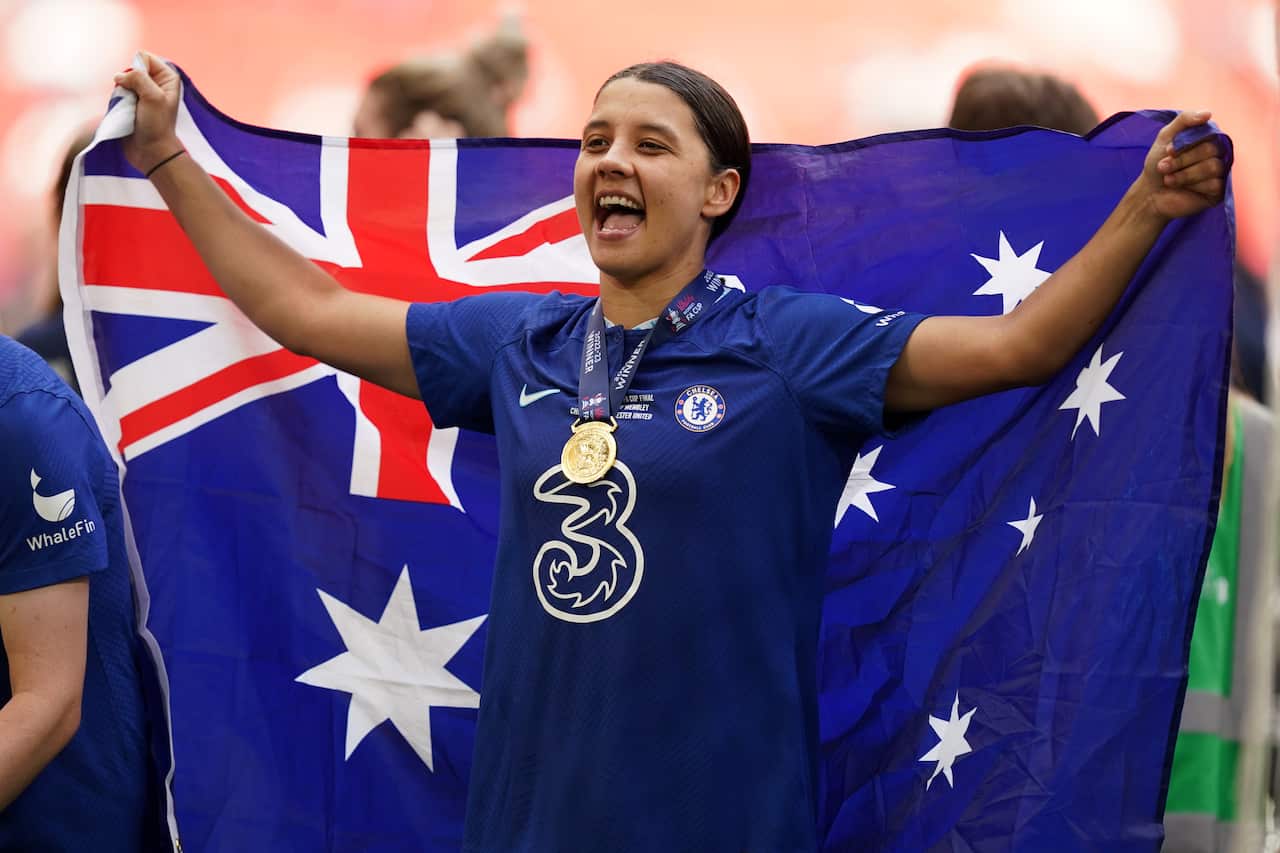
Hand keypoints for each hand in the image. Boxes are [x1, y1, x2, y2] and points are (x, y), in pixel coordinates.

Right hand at [112, 51, 182, 175]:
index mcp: (167, 77)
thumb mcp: (153, 96)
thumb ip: (138, 78)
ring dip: (121, 93)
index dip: (138, 69)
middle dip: (127, 81)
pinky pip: (118, 94)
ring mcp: (142, 94)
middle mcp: (155, 83)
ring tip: (130, 108)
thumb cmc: (157, 125)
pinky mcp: (131, 104)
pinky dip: (117, 100)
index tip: (142, 87)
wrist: (151, 151)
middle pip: (131, 69)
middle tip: (135, 99)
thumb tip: (119, 76)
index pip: (144, 58)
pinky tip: (124, 112)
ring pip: (122, 82)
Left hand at [1134, 111, 1226, 222]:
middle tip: (1163, 167)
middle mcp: (1217, 154)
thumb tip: (1208, 114)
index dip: (1187, 143)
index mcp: (1207, 139)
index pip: (1209, 133)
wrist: (1149, 192)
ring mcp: (1219, 173)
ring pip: (1213, 167)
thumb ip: (1184, 120)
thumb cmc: (1158, 163)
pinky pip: (1215, 185)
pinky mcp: (1218, 191)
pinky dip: (1194, 187)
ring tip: (1169, 179)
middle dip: (1182, 160)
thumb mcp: (1166, 136)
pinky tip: (1184, 190)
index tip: (1168, 150)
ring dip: (1185, 174)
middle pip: (1210, 150)